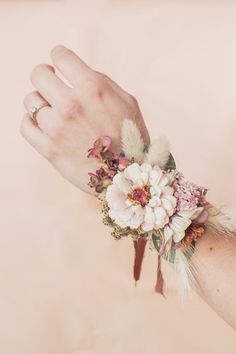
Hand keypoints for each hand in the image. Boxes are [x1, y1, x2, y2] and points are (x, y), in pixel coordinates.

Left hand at [20, 46, 149, 193]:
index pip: (59, 55)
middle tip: (53, 85)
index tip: (61, 65)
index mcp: (92, 88)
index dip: (60, 57)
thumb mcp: (126, 100)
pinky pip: (24, 126)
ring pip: (30, 101)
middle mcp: (71, 105)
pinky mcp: (48, 150)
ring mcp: (57, 128)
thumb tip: (73, 72)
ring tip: (54, 111)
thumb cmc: (131, 137)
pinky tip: (43, 125)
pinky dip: (30, 122)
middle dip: (46, 76)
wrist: (128, 176)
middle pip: (38, 74)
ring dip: (41, 102)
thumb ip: (99, 81)